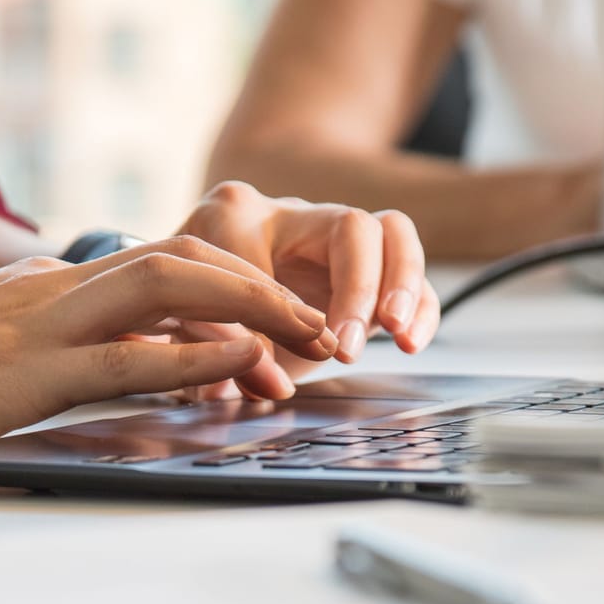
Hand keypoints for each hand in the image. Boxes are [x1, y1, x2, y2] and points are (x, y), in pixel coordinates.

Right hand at [0, 237, 338, 466]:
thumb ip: (41, 355)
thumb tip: (97, 369)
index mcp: (44, 290)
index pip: (162, 265)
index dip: (234, 285)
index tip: (283, 321)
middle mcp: (51, 291)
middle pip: (183, 257)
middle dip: (264, 285)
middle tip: (322, 327)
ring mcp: (36, 325)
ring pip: (168, 285)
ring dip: (251, 307)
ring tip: (309, 339)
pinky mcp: (19, 374)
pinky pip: (123, 355)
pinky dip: (190, 355)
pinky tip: (242, 363)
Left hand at [169, 181, 439, 400]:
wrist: (196, 289)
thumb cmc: (188, 302)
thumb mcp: (183, 324)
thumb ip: (208, 351)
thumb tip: (240, 388)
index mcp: (234, 215)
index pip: (266, 248)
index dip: (279, 308)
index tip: (283, 356)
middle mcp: (291, 216)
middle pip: (350, 226)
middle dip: (356, 288)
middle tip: (346, 346)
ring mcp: (334, 236)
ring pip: (391, 233)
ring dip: (401, 285)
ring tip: (396, 332)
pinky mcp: (367, 266)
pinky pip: (408, 272)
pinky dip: (420, 305)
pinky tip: (410, 341)